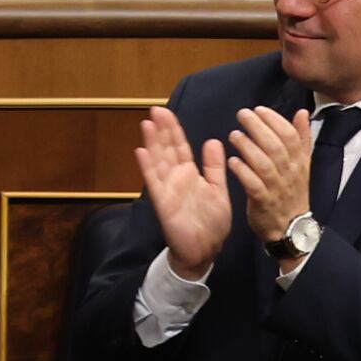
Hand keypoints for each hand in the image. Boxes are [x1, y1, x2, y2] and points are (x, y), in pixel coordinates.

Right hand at [136, 104, 238, 277]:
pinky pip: (154, 182)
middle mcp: (176, 178)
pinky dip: (147, 167)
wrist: (206, 250)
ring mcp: (168, 189)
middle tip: (156, 109)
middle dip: (161, 130)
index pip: (180, 147)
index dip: (173, 130)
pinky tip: (141, 152)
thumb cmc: (212, 223)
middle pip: (167, 150)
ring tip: (147, 124)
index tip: (166, 111)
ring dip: (152, 143)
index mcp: (190, 174)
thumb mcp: (219, 191)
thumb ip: (214, 167)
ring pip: (158, 161)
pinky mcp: (163, 203)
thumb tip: (213, 140)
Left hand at [225, 104, 318, 251]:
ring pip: (264, 164)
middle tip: (242, 114)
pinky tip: (232, 161)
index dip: (274, 120)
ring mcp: (276, 188)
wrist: (291, 228)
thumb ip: (301, 138)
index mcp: (299, 162)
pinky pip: (253, 185)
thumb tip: (302, 112)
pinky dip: (243, 172)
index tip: (258, 109)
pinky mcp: (263, 202)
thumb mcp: (302, 164)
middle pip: (275, 146)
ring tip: (234, 135)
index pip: (290, 136)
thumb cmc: (292, 191)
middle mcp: (289, 173)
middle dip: (258, 127)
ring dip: (248, 147)